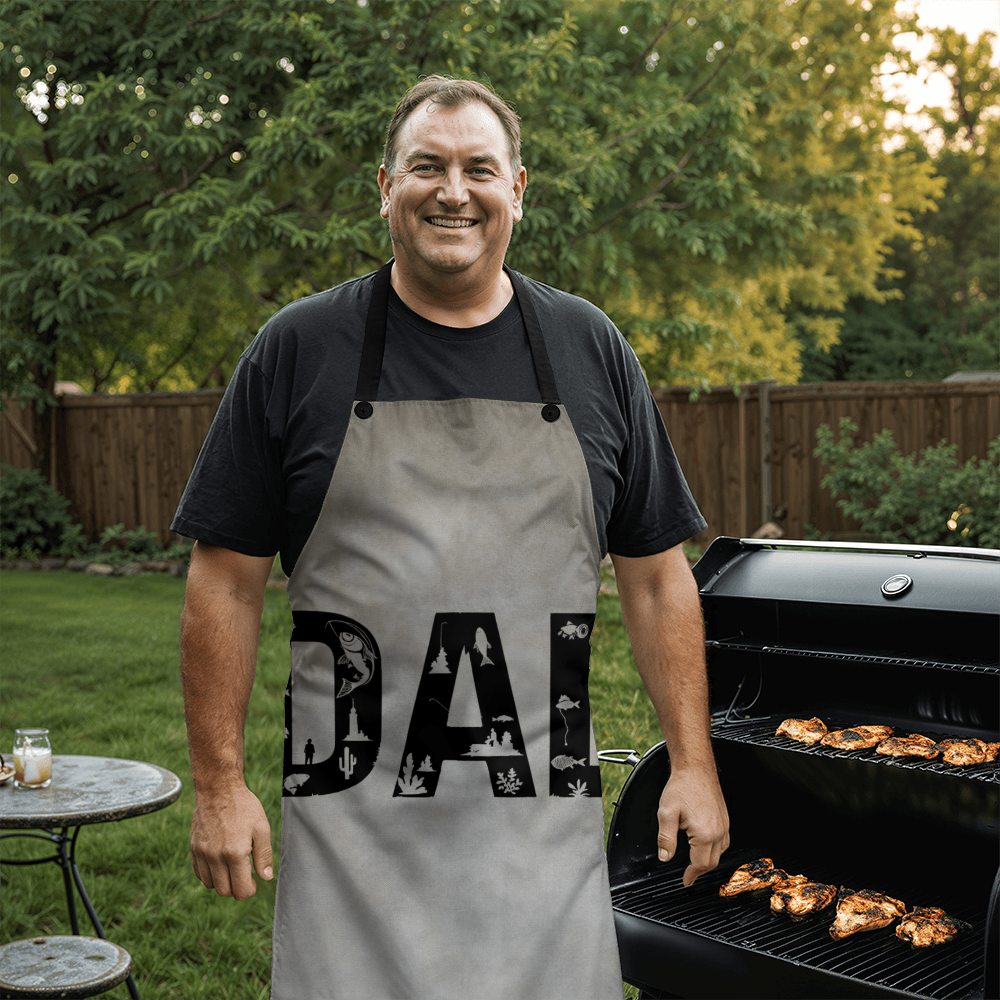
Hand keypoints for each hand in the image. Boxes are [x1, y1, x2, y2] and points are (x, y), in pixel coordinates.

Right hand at [190, 784, 272, 899]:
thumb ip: (264, 855)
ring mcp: (201, 853)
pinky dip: (209, 874)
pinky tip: (219, 862)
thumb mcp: (262, 827)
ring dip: (222, 881)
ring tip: (232, 865)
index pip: (240, 890)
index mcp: (235, 853)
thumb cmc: (244, 807)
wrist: (218, 788)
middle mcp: (215, 857)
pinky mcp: (193, 848)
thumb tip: (266, 877)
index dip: (250, 890)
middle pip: (224, 891)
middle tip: (244, 875)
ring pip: (210, 885)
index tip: (254, 882)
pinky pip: (199, 873)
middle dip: (236, 888)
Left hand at [656, 766, 729, 886]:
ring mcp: (724, 825)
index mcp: (705, 834)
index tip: (685, 881)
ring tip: (695, 864)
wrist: (695, 769)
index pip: (700, 864)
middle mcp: (718, 831)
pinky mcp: (725, 818)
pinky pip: (724, 842)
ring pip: (719, 853)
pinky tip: (706, 847)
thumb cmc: (682, 787)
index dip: (691, 875)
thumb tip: (665, 857)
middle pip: (711, 862)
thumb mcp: (666, 813)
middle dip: (699, 871)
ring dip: (708, 861)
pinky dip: (715, 850)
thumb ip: (665, 838)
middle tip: (689, 875)